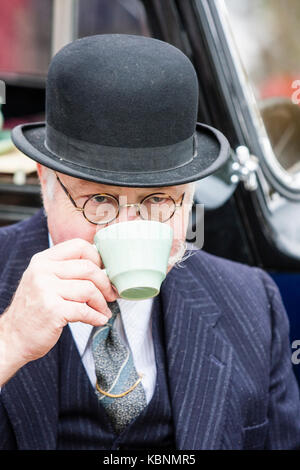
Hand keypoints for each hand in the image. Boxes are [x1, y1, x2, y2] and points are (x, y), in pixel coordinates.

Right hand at [0, 238, 117, 384]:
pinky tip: (99, 319)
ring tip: (104, 310)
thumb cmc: (34, 310)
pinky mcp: (53, 310)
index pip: (79, 246)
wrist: (13, 337)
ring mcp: (46, 290)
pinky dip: (96, 316)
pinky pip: (85, 310)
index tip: (105, 271)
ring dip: (102, 303)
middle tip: (110, 295)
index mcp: (43, 260)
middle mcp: (43, 271)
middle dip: (105, 283)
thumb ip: (65, 270)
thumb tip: (101, 267)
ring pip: (89, 289)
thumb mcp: (43, 280)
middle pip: (88, 268)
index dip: (97, 258)